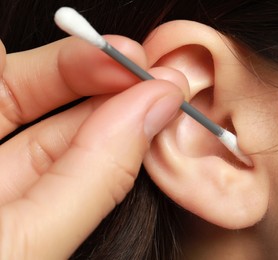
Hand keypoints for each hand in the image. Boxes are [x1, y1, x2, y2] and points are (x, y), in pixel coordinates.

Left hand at [0, 36, 184, 258]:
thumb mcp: (23, 242)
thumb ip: (87, 177)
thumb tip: (149, 108)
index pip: (4, 81)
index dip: (71, 62)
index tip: (127, 60)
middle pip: (34, 102)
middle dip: (103, 85)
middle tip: (158, 79)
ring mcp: (2, 194)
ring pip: (61, 142)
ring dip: (118, 121)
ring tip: (164, 105)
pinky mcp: (27, 223)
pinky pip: (71, 179)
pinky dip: (109, 159)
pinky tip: (141, 138)